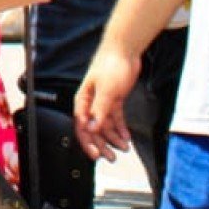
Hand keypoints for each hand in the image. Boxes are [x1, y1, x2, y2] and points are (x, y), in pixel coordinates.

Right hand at [74, 44, 138, 161]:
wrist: (125, 50)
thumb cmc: (111, 65)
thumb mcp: (107, 91)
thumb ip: (99, 111)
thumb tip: (91, 129)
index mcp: (84, 100)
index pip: (82, 126)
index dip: (88, 142)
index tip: (96, 155)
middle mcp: (92, 103)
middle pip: (94, 129)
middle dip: (103, 144)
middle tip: (112, 158)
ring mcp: (103, 101)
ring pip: (106, 125)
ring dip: (114, 138)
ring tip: (124, 148)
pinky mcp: (115, 99)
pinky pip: (116, 118)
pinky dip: (121, 128)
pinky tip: (126, 137)